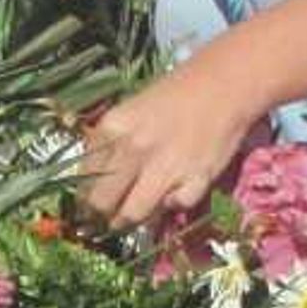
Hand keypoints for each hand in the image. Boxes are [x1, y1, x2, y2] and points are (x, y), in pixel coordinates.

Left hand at [76, 64, 263, 230]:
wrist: (224, 85)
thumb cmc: (174, 95)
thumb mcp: (130, 112)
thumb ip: (109, 145)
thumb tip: (92, 184)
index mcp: (113, 127)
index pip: (83, 177)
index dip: (83, 198)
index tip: (87, 208)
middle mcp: (133, 148)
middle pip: (102, 203)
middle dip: (100, 217)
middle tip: (104, 220)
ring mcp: (164, 166)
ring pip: (132, 215)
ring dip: (129, 222)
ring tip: (130, 219)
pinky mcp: (194, 180)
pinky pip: (172, 207)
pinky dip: (171, 205)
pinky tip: (172, 192)